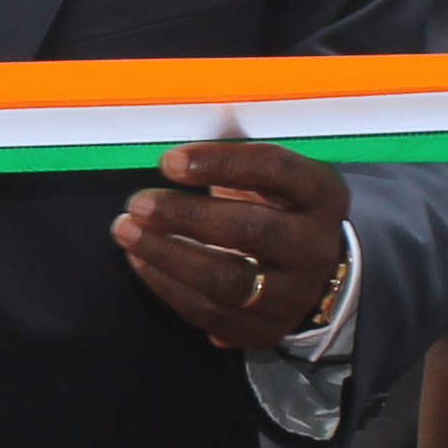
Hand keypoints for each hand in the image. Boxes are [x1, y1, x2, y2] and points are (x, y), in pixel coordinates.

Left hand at [116, 141, 349, 348]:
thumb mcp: (273, 176)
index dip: (220, 163)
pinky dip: (168, 287)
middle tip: (138, 203)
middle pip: (252, 230)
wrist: (318, 274)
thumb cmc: (280, 208)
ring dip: (167, 255)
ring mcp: (294, 294)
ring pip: (228, 281)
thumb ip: (235, 152)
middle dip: (186, 216)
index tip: (168, 161)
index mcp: (321, 195)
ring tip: (126, 231)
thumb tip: (189, 116)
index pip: (275, 171)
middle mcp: (315, 246)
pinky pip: (211, 314)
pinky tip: (141, 260)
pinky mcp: (267, 331)